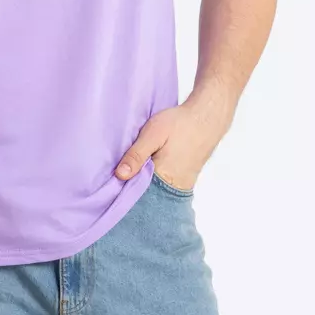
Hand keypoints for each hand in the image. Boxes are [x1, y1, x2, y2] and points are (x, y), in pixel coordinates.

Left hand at [113, 94, 230, 193]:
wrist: (207, 117)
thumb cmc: (180, 123)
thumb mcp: (153, 133)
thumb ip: (137, 154)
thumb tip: (120, 175)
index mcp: (163, 177)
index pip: (137, 194)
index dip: (122, 192)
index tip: (107, 190)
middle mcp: (173, 186)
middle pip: (146, 197)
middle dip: (131, 192)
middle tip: (112, 185)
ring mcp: (181, 185)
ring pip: (155, 193)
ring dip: (142, 188)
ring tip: (126, 180)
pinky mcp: (185, 180)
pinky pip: (164, 188)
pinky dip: (153, 184)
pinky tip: (143, 176)